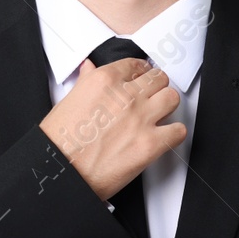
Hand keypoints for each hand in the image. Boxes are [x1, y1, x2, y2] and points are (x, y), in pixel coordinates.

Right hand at [40, 57, 185, 201]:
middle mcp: (125, 97)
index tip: (141, 78)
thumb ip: (85, 82)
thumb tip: (89, 68)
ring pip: (172, 98)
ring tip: (158, 115)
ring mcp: (140, 119)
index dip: (140, 73)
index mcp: (104, 81)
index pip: (135, 65)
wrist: (62, 172)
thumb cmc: (60, 142)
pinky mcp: (150, 144)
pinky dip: (173, 134)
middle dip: (155, 87)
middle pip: (158, 79)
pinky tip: (162, 137)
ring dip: (166, 106)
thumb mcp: (68, 101)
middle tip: (150, 97)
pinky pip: (178, 131)